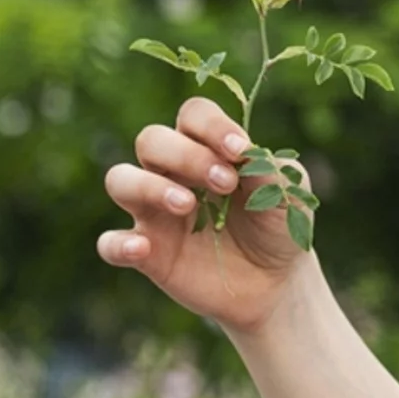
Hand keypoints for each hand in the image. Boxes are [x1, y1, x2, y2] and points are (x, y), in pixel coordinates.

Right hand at [98, 96, 315, 334]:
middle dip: (186, 155)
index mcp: (209, 150)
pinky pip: (110, 243)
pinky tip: (143, 247)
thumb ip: (270, 170)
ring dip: (149, 185)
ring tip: (187, 205)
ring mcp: (155, 212)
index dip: (212, 126)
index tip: (240, 151)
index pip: (193, 115)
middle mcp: (174, 174)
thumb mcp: (289, 196)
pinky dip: (119, 243)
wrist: (276, 282)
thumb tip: (247, 155)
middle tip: (225, 183)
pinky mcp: (147, 253)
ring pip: (120, 179)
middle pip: (152, 139)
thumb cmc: (278, 226)